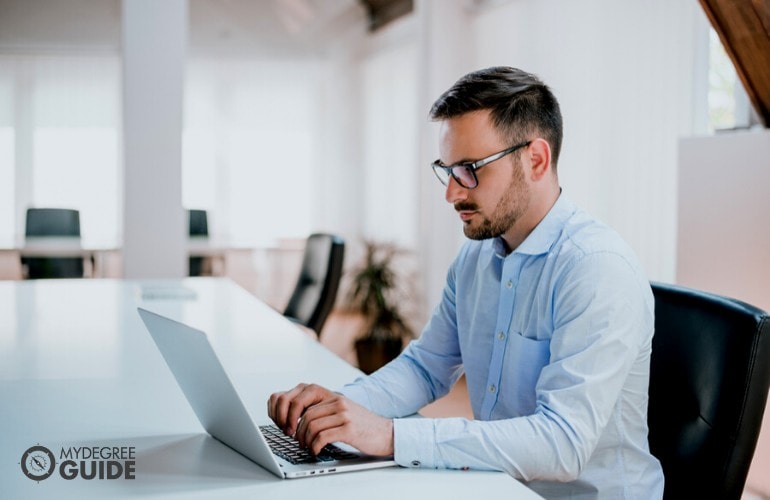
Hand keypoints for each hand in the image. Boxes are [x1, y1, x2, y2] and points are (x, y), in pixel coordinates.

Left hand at [267, 383, 393, 456]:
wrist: (385, 433)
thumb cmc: (360, 425)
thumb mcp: (340, 410)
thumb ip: (322, 409)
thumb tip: (295, 416)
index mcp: (332, 395)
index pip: (302, 394)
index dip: (290, 410)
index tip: (288, 424)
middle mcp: (337, 401)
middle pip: (304, 413)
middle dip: (296, 429)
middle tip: (296, 440)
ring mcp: (344, 414)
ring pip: (311, 425)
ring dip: (305, 440)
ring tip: (307, 446)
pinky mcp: (349, 429)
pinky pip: (322, 437)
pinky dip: (315, 446)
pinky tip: (317, 450)